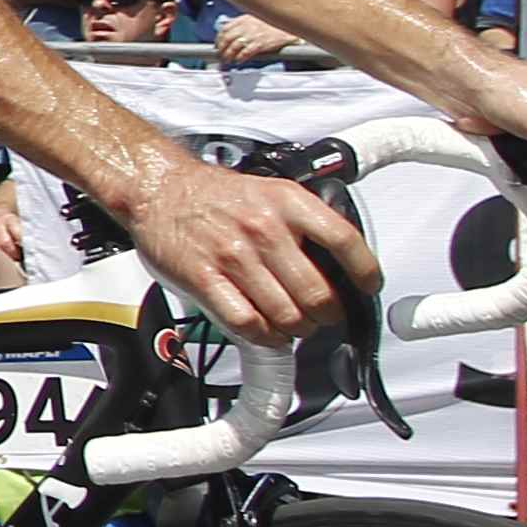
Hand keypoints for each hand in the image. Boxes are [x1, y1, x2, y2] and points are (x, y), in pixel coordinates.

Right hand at [122, 152, 377, 345]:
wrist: (160, 190)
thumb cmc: (216, 197)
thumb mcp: (270, 193)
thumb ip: (304, 224)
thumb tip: (337, 265)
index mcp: (287, 202)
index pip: (343, 239)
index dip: (364, 271)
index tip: (367, 287)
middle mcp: (264, 228)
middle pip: (317, 292)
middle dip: (327, 315)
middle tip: (323, 317)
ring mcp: (233, 256)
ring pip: (286, 314)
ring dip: (296, 330)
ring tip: (294, 327)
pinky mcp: (204, 279)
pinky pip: (246, 323)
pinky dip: (264, 337)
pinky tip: (266, 333)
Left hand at [210, 13, 296, 66]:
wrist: (289, 28)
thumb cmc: (273, 24)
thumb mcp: (256, 18)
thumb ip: (243, 24)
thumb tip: (231, 32)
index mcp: (245, 19)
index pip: (225, 28)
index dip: (219, 38)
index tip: (217, 44)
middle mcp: (247, 26)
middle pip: (227, 38)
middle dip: (221, 48)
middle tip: (220, 55)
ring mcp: (253, 35)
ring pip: (234, 47)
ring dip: (228, 55)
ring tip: (227, 60)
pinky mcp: (260, 44)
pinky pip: (246, 53)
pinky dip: (240, 58)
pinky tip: (238, 61)